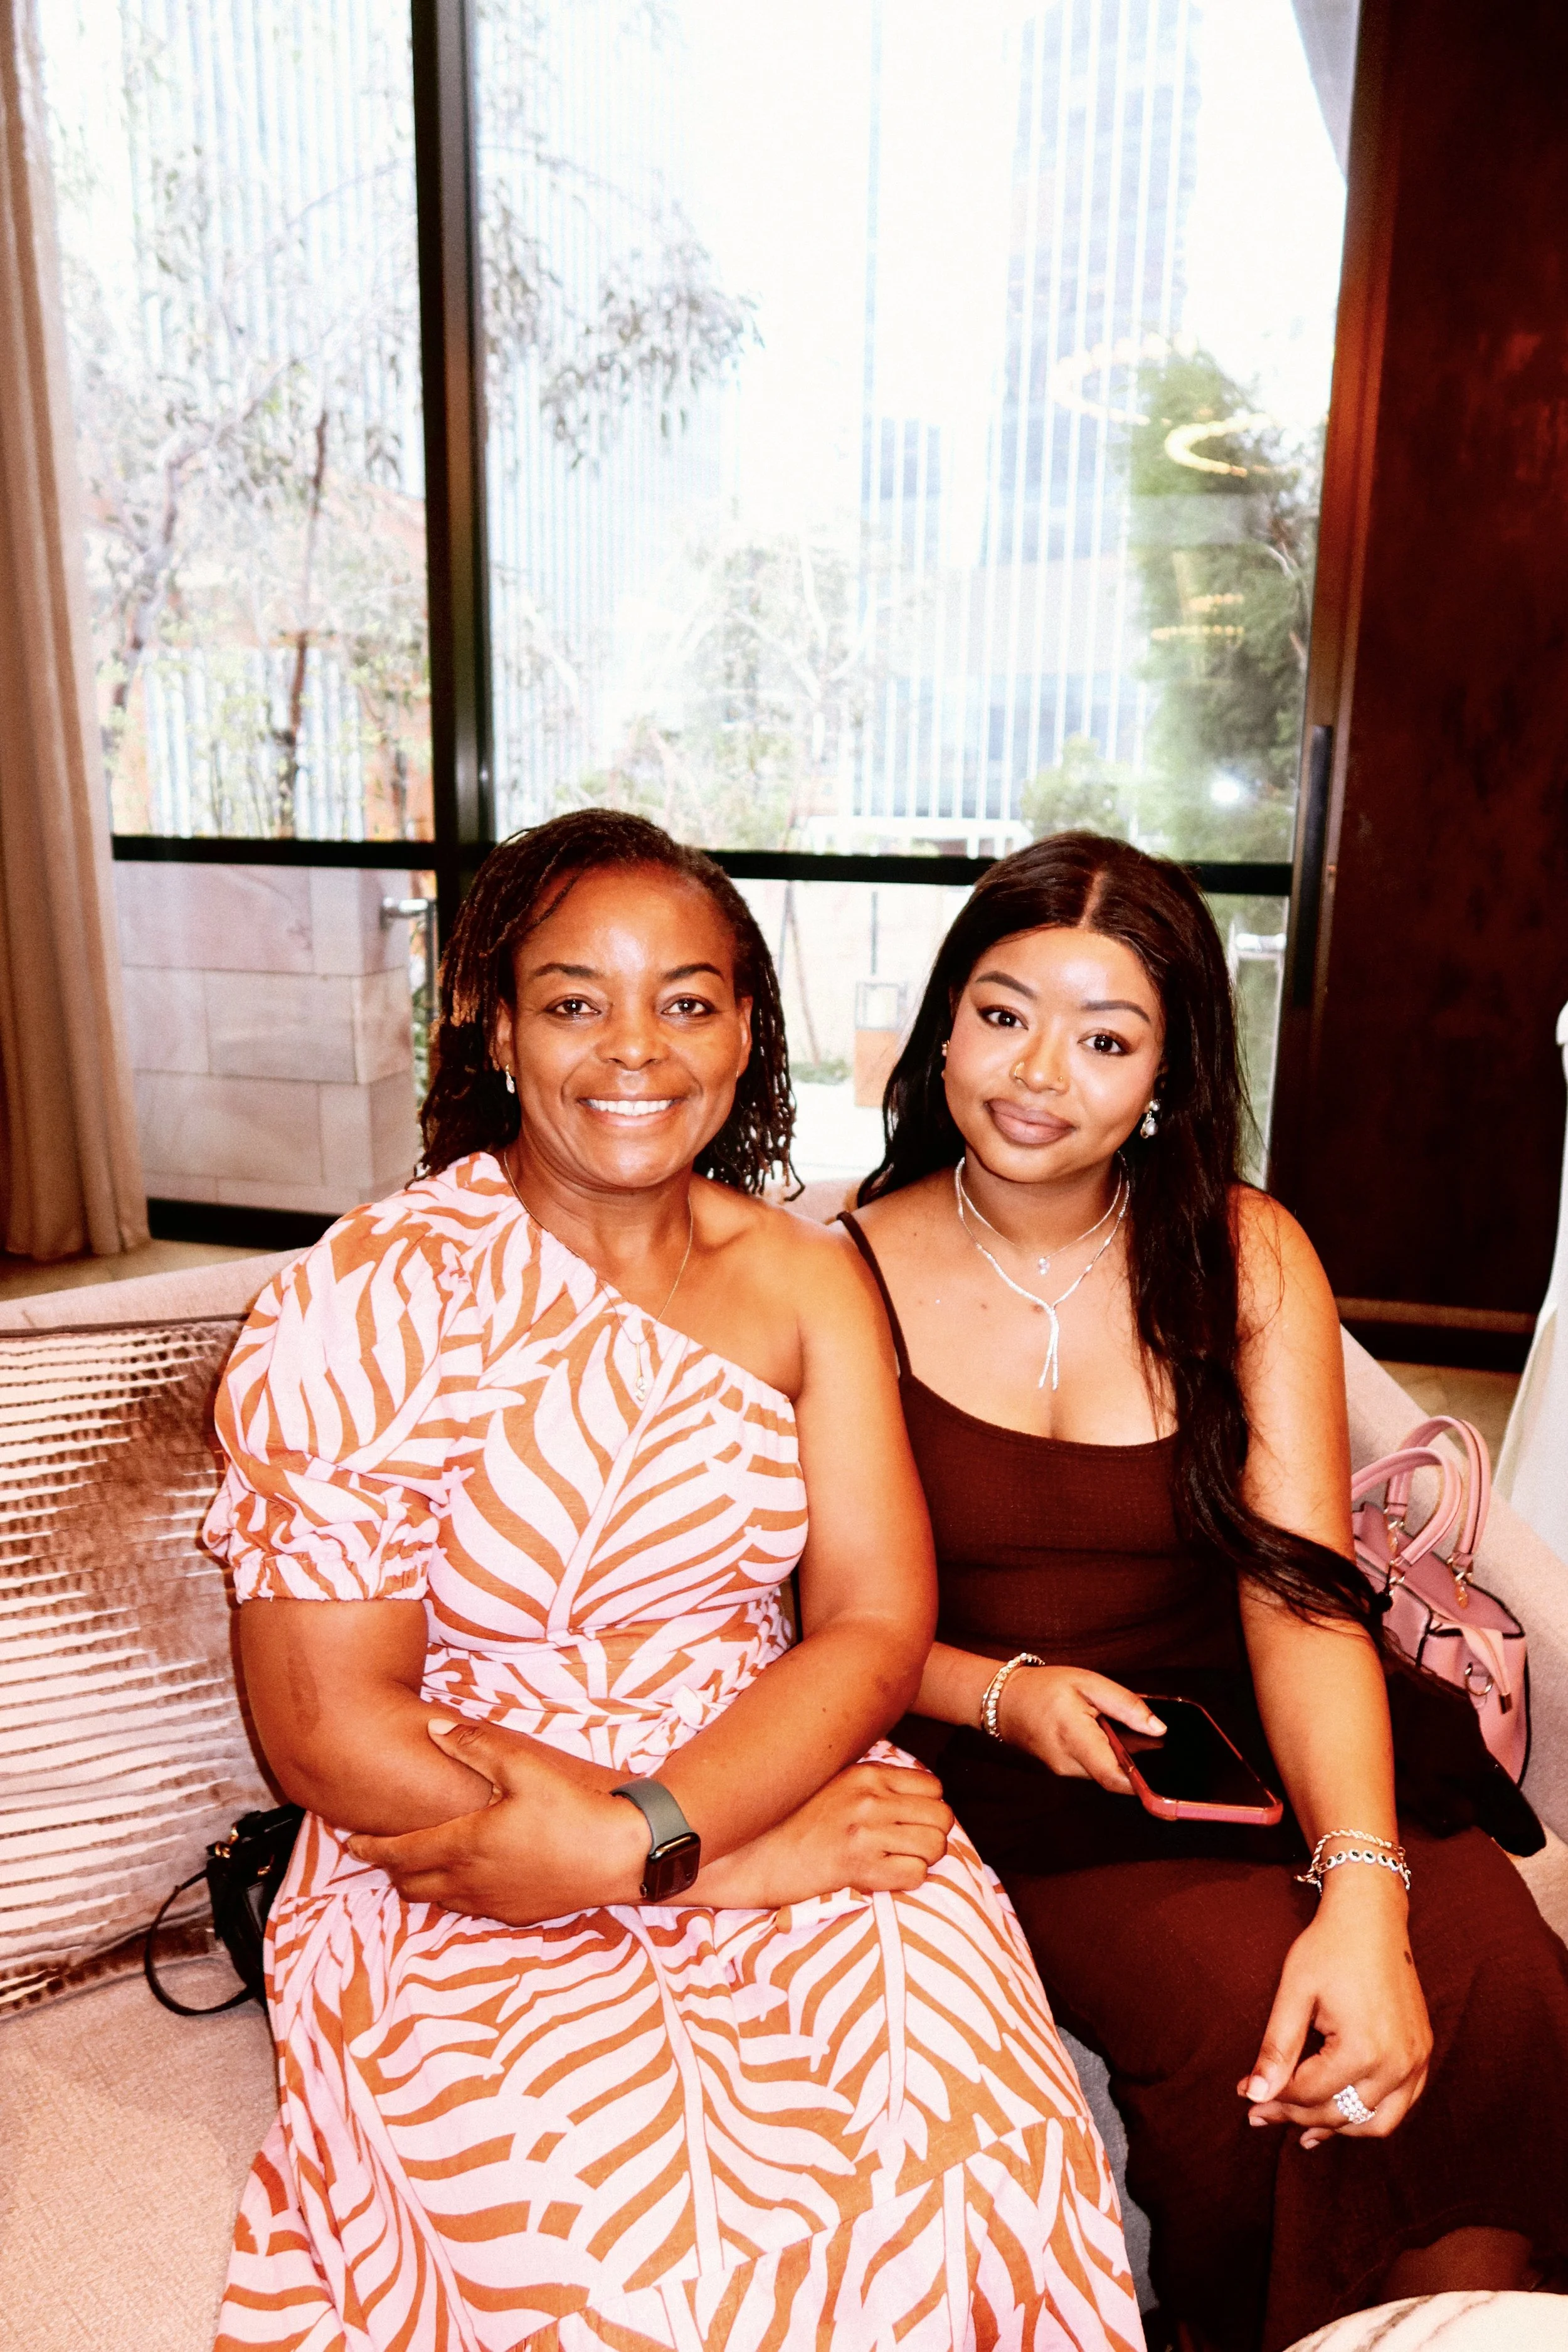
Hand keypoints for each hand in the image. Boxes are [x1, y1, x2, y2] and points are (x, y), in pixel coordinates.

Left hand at [346, 1715, 646, 1924]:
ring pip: (437, 1902)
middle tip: (384, 1851)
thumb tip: (434, 1730)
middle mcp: (470, 1881)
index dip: (370, 1849)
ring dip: (421, 1884)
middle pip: (410, 1885)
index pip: (400, 1853)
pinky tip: (468, 1877)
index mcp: (464, 1845)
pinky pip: (469, 1910)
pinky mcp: (515, 1914)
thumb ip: (475, 1747)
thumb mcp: (523, 1768)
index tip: (350, 1845)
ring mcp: (492, 1903)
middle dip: (391, 1869)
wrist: (617, 1857)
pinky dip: (454, 1895)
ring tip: (420, 1863)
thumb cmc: (570, 1810)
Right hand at [690, 1763, 952, 1906]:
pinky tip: (884, 1879)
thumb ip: (868, 1785)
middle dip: (933, 1835)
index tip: (912, 1823)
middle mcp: (870, 1797)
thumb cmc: (786, 1822)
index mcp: (865, 1773)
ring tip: (897, 1864)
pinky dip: (908, 1880)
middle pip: (942, 1816)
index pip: (933, 1787)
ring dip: (923, 1859)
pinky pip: (915, 1874)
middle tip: (909, 1848)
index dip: (929, 1809)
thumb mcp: (830, 1785)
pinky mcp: (857, 1866)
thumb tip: (907, 1799)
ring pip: (935, 1845)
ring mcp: (865, 1830)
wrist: (747, 1853)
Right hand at [997, 1666, 1164, 1793]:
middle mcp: (1069, 1764)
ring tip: (1123, 1731)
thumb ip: (1125, 1705)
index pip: (1115, 1776)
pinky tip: (1106, 1736)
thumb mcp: (1088, 1682)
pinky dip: (1107, 1757)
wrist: (1003, 1702)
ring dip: (1121, 1759)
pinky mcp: (1065, 1772)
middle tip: (1154, 1742)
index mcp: (1075, 1738)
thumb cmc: (1043, 1688)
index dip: (1144, 1785)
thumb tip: (1159, 1728)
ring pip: (1106, 1774)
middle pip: (1116, 1777)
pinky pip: (1095, 1770)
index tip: (1168, 1786)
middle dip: (1138, 1764)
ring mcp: (1065, 1772)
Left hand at [1239, 1869, 1431, 2146]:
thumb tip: (1254, 2094)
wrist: (1372, 1915)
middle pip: (1341, 2113)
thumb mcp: (1294, 1993)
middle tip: (1262, 2111)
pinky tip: (1343, 2113)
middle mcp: (1397, 2064)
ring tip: (1301, 2127)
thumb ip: (1276, 2048)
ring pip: (1377, 2122)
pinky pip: (1401, 2104)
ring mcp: (1416, 2060)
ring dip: (1338, 2127)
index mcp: (1363, 2049)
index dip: (1273, 2098)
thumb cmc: (1329, 1947)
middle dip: (1297, 2116)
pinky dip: (1369, 2114)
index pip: (1310, 2093)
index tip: (1244, 2096)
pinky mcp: (1422, 2053)